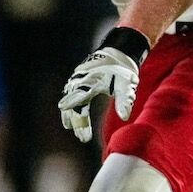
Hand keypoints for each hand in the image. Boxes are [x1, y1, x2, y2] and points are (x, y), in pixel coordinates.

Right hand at [58, 27, 150, 142]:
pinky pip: (72, 98)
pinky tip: (70, 122)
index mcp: (94, 77)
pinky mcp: (78, 83)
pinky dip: (71, 110)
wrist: (117, 54)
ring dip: (72, 116)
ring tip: (74, 131)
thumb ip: (125, 100)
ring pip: (71, 100)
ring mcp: (78, 80)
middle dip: (76, 119)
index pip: (81, 91)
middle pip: (74, 100)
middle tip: (82, 136)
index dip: (72, 102)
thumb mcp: (127, 84)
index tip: (65, 114)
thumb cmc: (122, 70)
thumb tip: (124, 117)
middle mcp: (82, 78)